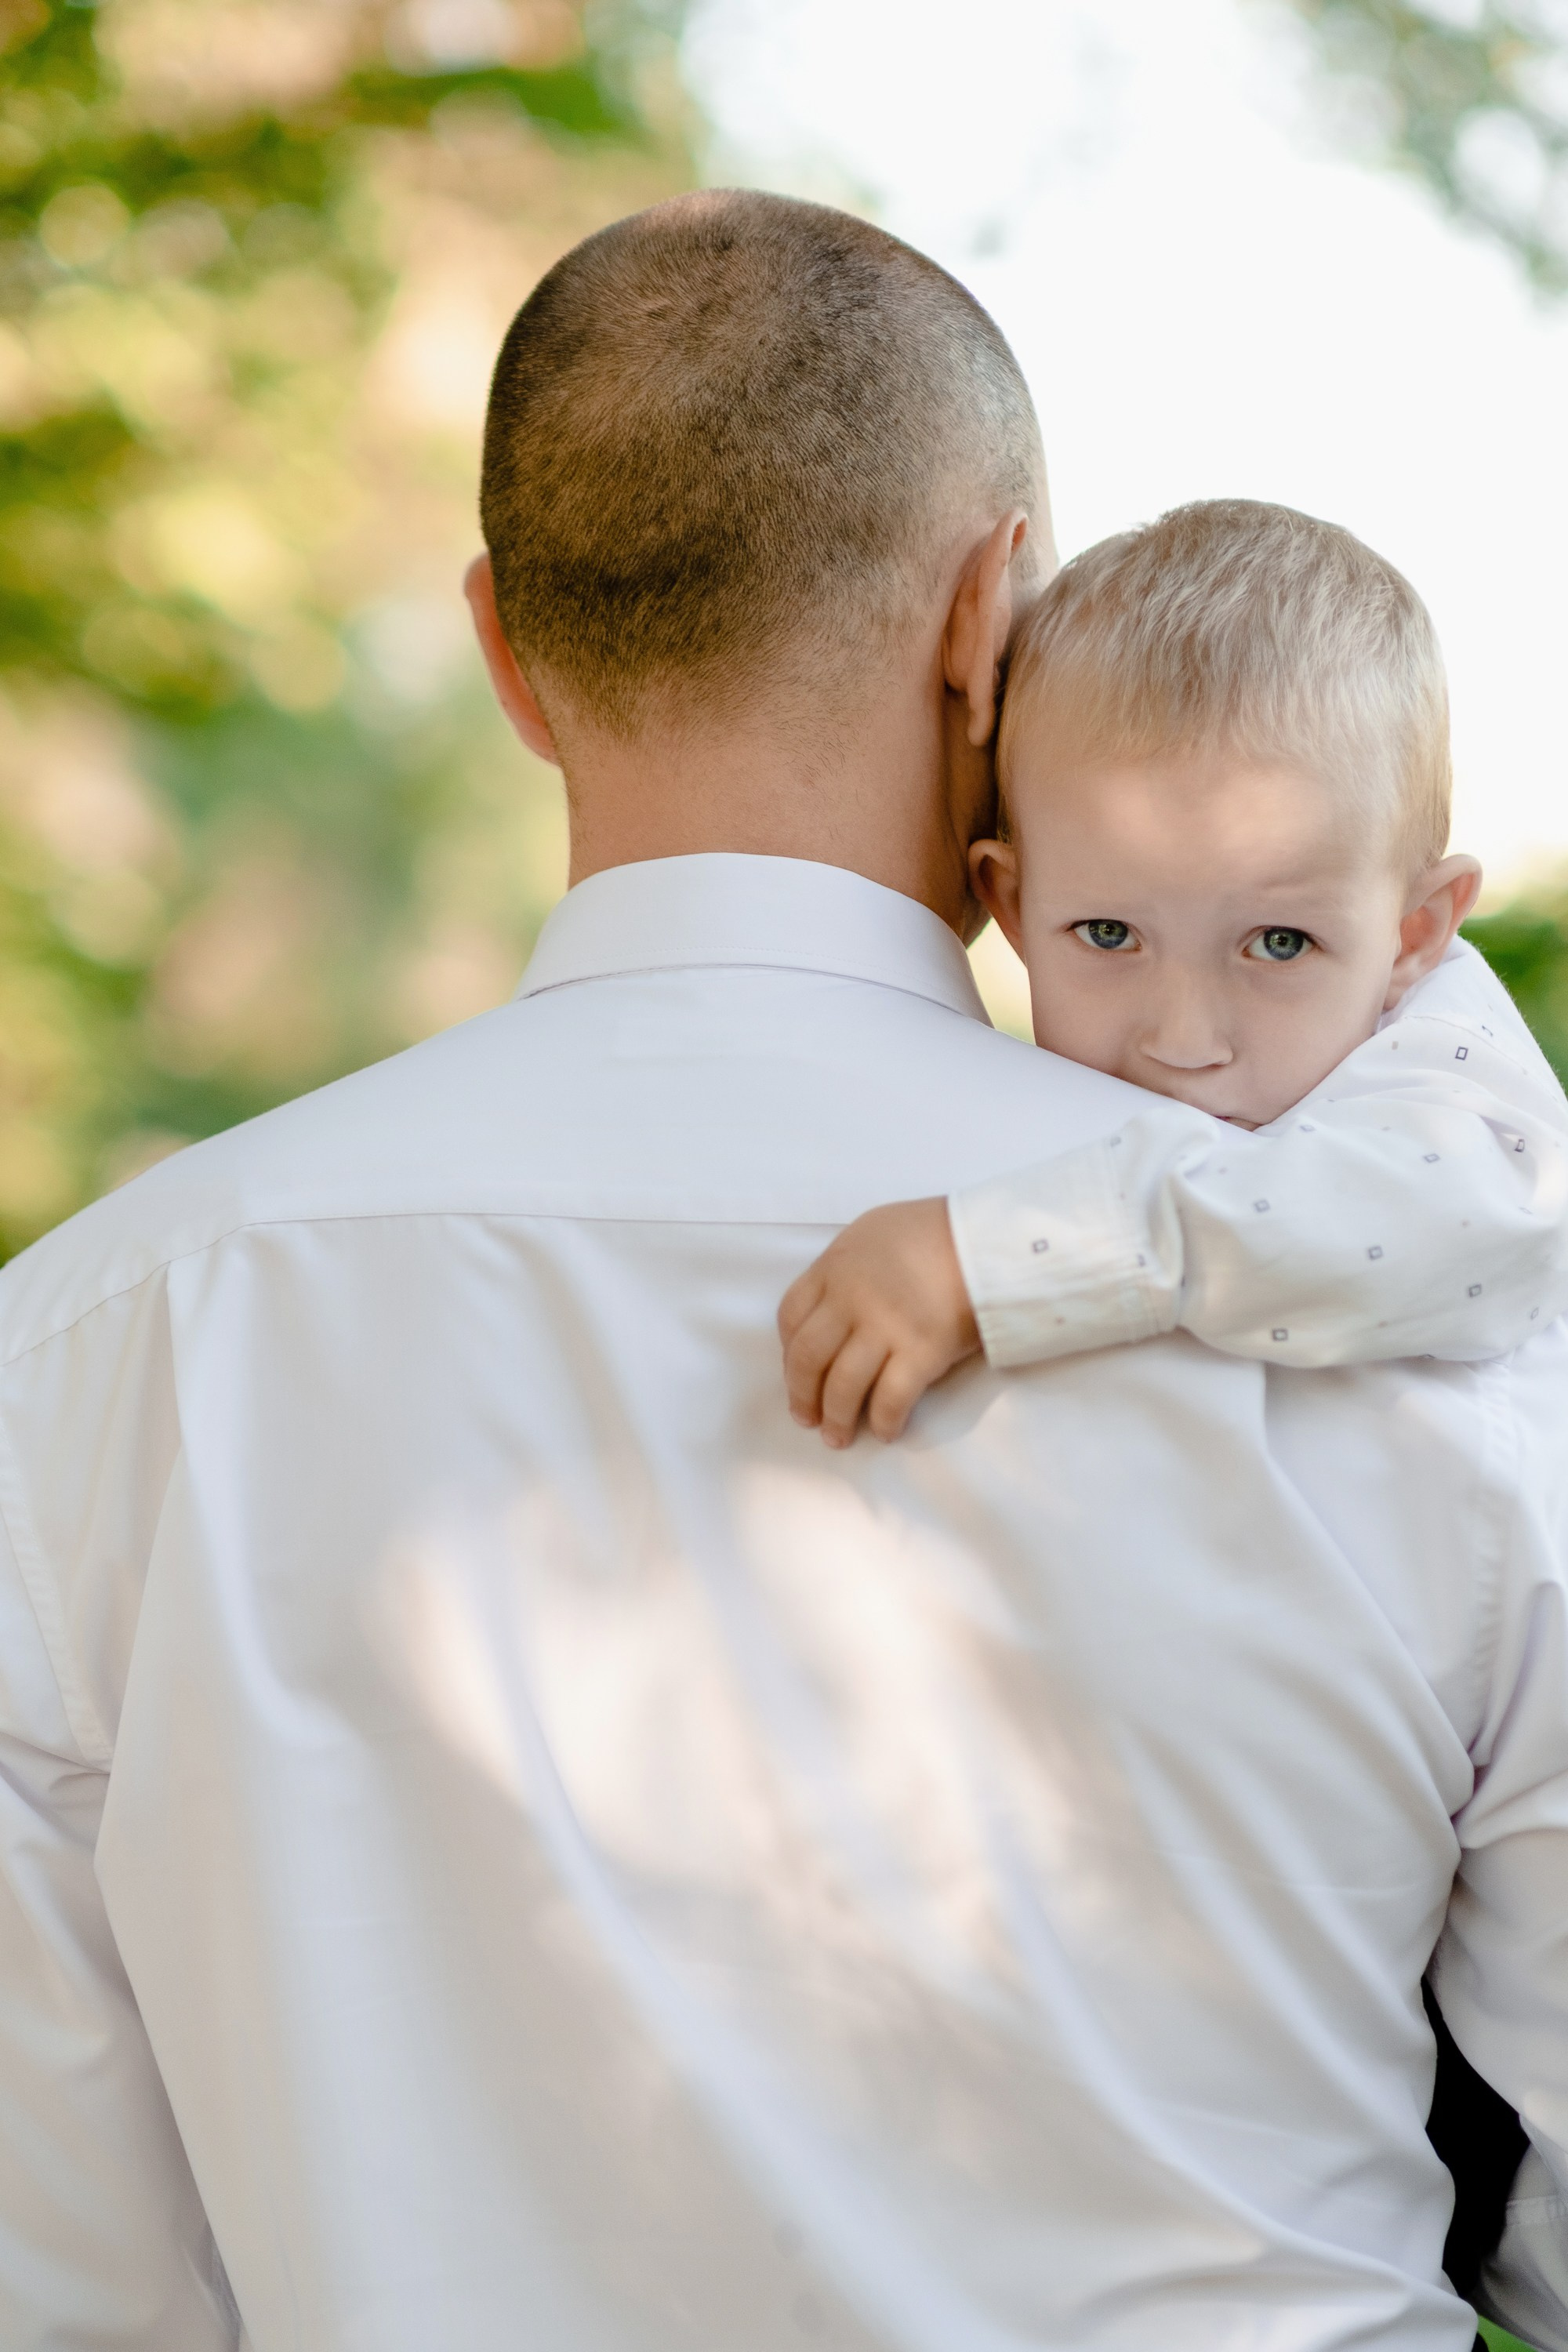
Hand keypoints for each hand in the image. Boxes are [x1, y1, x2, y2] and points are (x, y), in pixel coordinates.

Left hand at [778, 1197, 981, 1447]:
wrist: (986, 1239)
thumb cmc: (933, 1231)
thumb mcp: (873, 1232)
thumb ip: (848, 1267)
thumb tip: (836, 1305)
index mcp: (835, 1267)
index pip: (791, 1316)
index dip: (787, 1351)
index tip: (796, 1371)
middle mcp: (850, 1299)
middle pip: (807, 1358)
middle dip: (802, 1395)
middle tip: (806, 1418)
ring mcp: (885, 1328)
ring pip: (843, 1386)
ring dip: (836, 1418)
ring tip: (838, 1437)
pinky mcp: (921, 1352)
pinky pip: (891, 1399)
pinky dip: (883, 1421)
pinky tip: (885, 1431)